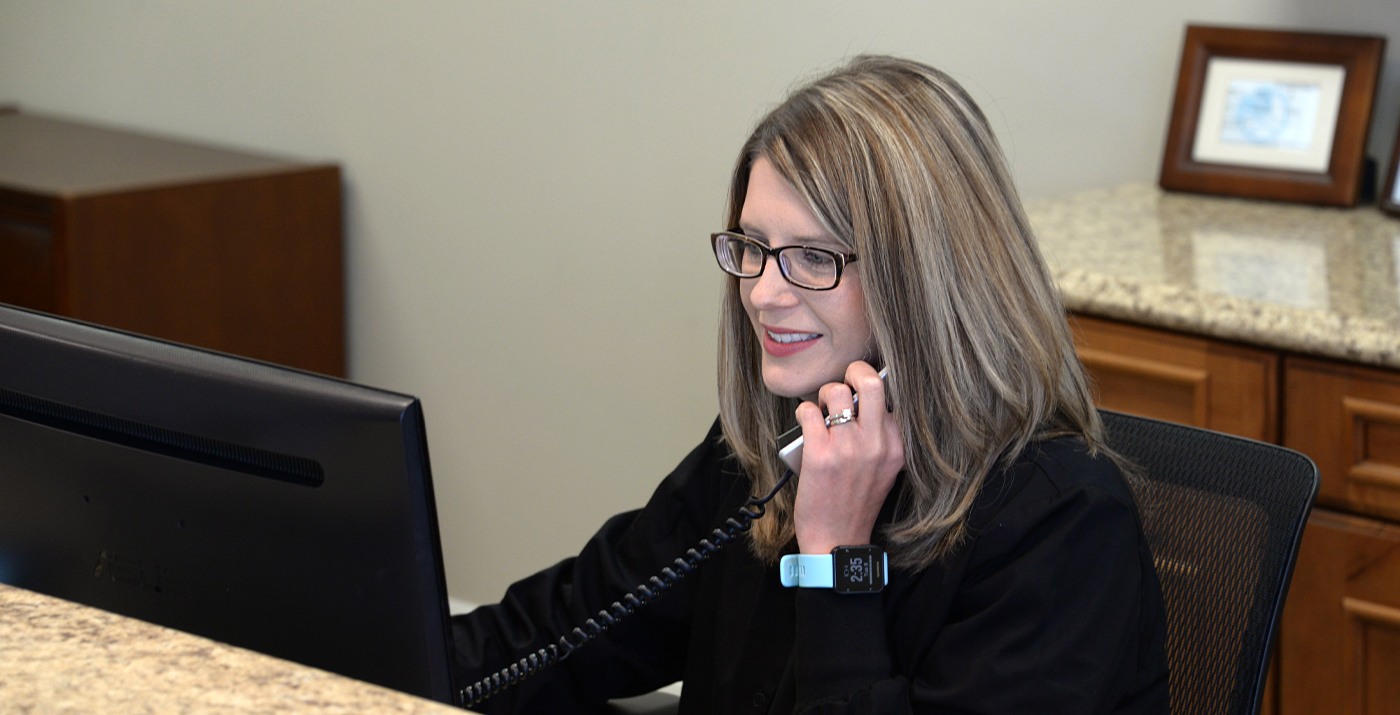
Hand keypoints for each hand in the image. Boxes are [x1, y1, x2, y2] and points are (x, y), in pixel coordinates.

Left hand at [791, 361, 903, 554]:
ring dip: (825, 393)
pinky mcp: (820, 453)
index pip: (891, 397)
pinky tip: (805, 421)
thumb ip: (880, 439)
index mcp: (896, 447)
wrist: (837, 540)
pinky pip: (808, 411)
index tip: (861, 393)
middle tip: (845, 380)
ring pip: (836, 391)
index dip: (871, 390)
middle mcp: (876, 443)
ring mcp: (848, 447)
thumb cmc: (856, 503)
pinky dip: (803, 411)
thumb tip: (861, 403)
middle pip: (871, 382)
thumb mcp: (883, 470)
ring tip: (822, 407)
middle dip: (854, 370)